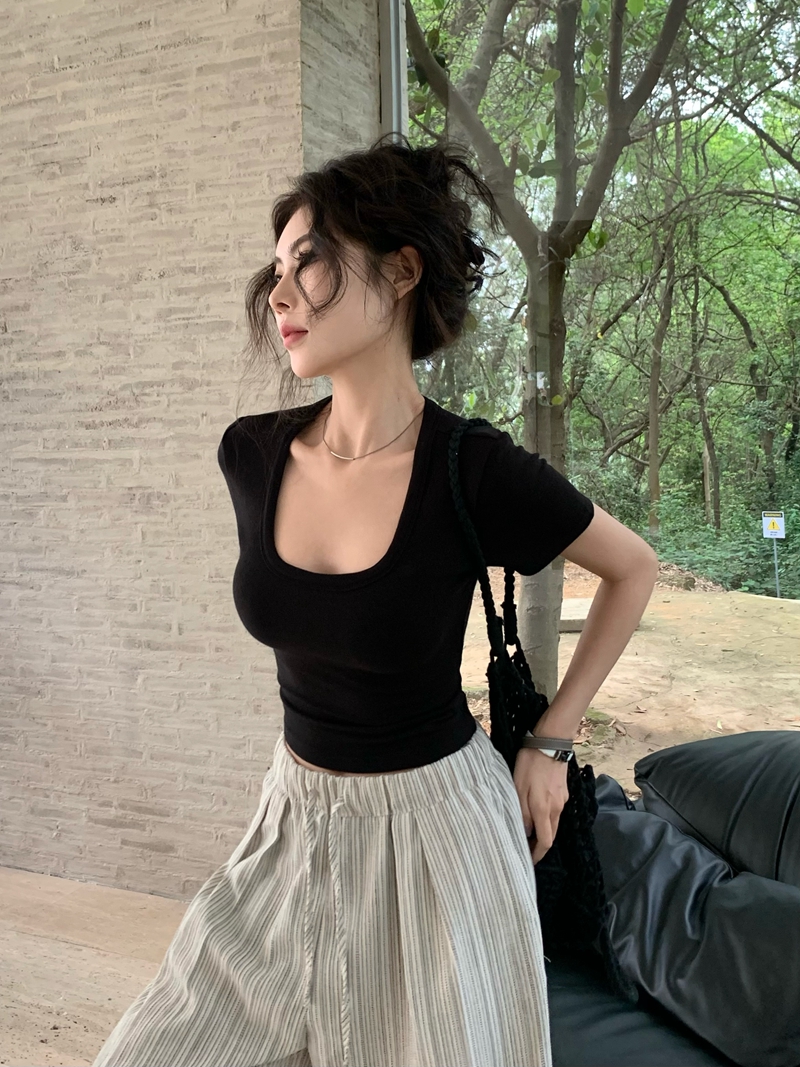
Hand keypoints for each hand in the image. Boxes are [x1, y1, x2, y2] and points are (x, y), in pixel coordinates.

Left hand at [513, 747, 569, 864]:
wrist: (550, 743)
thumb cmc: (530, 764)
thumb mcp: (519, 787)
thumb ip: (522, 812)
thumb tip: (525, 832)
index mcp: (544, 809)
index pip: (545, 842)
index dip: (537, 854)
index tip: (529, 861)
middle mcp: (556, 808)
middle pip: (551, 835)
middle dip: (540, 845)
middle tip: (526, 848)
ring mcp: (562, 800)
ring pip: (554, 823)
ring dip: (543, 830)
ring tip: (529, 831)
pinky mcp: (564, 791)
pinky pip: (556, 810)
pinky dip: (547, 817)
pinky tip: (537, 810)